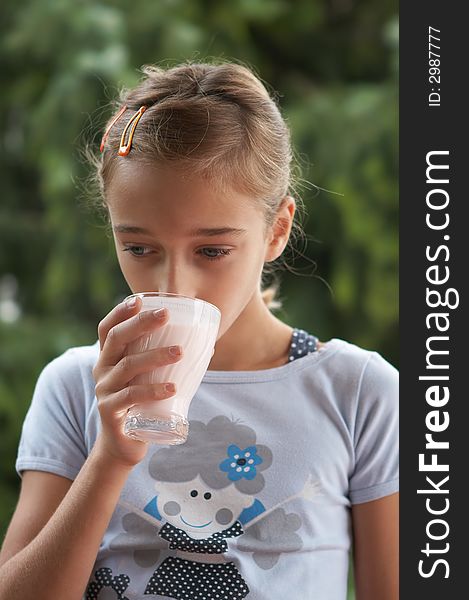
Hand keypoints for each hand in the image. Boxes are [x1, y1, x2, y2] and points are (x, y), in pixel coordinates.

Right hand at [92, 296, 182, 467]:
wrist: (123, 445)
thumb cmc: (141, 403)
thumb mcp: (146, 377)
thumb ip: (166, 360)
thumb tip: (209, 343)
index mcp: (109, 358)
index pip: (108, 328)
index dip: (120, 311)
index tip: (140, 299)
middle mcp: (102, 369)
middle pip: (117, 339)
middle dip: (140, 323)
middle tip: (165, 314)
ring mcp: (105, 390)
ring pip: (128, 366)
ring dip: (155, 356)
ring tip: (180, 352)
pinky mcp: (110, 411)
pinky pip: (131, 396)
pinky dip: (153, 390)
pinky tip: (172, 388)